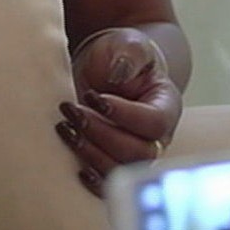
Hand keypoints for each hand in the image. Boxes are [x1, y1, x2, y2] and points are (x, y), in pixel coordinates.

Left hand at [56, 28, 182, 196]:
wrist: (107, 69)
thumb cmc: (121, 56)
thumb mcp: (128, 43)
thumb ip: (129, 53)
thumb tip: (118, 74)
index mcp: (166, 106)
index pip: (155, 122)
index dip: (125, 115)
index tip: (94, 97)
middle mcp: (155, 137)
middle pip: (137, 151)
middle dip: (100, 133)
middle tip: (71, 111)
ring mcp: (134, 154)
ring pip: (119, 169)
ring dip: (89, 153)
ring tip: (64, 128)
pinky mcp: (112, 163)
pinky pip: (108, 185)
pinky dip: (92, 181)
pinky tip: (74, 167)